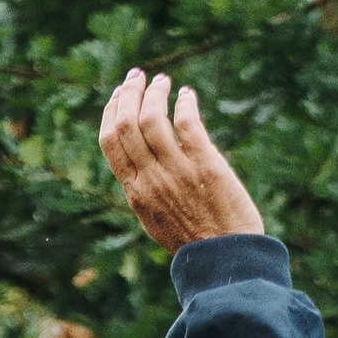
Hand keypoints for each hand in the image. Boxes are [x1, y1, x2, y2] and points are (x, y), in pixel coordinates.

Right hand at [97, 69, 263, 250]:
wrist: (227, 260)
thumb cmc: (194, 241)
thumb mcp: (155, 219)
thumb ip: (144, 187)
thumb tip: (140, 155)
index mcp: (135, 192)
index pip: (109, 141)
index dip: (111, 111)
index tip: (118, 93)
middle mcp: (151, 179)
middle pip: (127, 123)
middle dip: (129, 92)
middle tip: (138, 76)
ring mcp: (177, 171)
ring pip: (152, 117)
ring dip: (156, 92)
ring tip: (164, 82)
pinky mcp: (205, 165)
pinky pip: (187, 122)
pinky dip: (184, 103)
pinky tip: (187, 96)